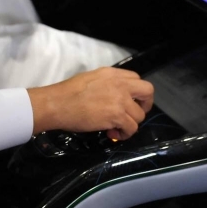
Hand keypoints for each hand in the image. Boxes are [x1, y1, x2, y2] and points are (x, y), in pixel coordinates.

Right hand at [27, 67, 154, 140]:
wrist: (58, 103)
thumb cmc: (68, 92)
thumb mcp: (91, 79)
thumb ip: (107, 84)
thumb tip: (112, 96)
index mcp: (113, 73)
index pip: (137, 79)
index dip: (135, 93)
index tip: (129, 102)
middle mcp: (120, 84)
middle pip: (147, 91)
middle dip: (145, 105)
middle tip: (134, 114)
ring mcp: (120, 99)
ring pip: (140, 115)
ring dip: (130, 124)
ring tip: (116, 128)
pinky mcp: (117, 115)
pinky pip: (131, 128)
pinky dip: (124, 134)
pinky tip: (112, 133)